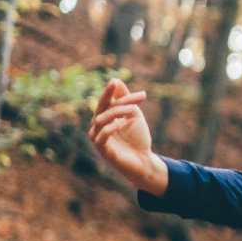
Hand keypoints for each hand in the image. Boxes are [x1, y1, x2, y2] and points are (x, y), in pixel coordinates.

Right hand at [88, 78, 168, 195]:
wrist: (143, 161)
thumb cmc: (137, 138)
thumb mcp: (134, 116)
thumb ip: (126, 100)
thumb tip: (116, 80)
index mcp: (104, 117)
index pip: (106, 101)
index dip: (113, 92)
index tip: (120, 82)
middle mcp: (98, 126)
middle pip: (103, 109)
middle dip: (117, 100)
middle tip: (135, 98)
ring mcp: (98, 139)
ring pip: (101, 121)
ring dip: (116, 112)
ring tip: (133, 109)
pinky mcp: (103, 151)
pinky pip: (100, 137)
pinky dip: (109, 128)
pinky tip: (121, 123)